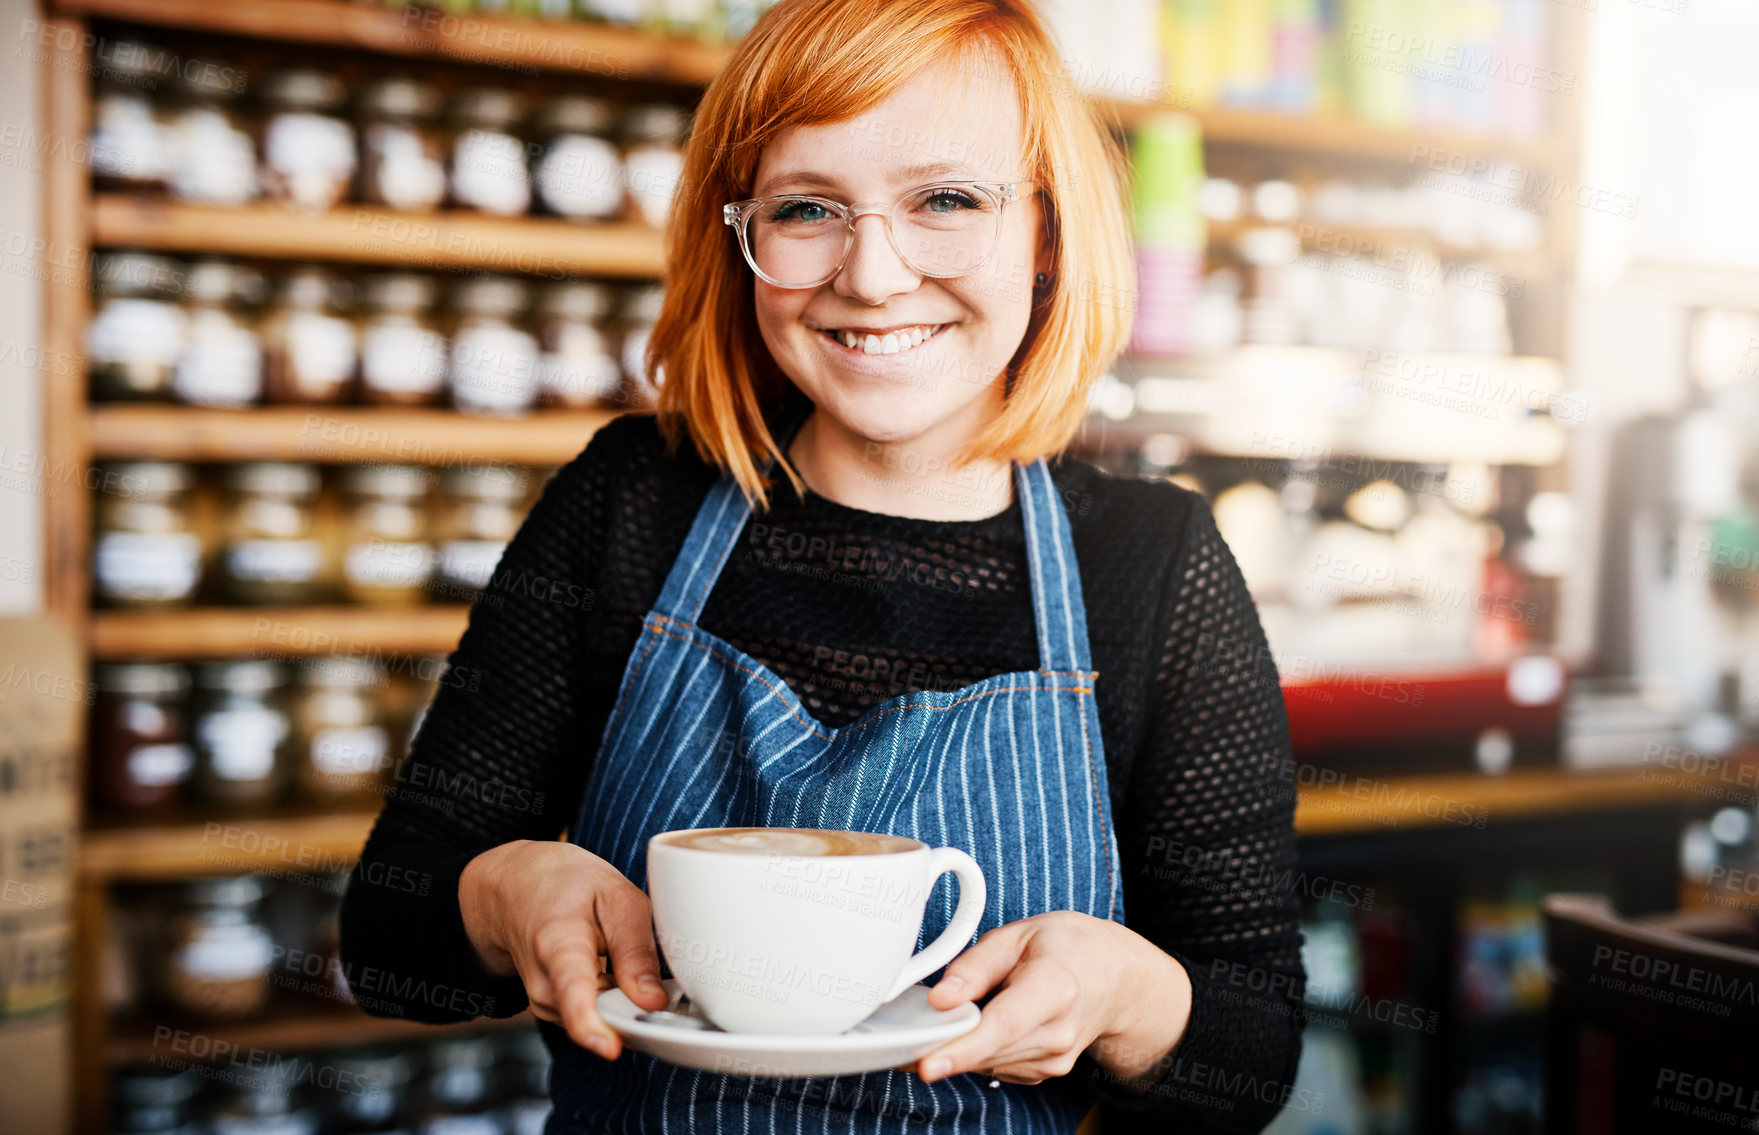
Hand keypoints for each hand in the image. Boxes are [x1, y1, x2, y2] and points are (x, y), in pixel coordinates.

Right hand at [459, 840, 668, 1060]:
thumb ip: (635, 948)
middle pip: (598, 1014)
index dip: (589, 1022)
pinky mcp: (554, 1013)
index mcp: (558, 942)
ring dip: (626, 1001)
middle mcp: (544, 982)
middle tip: (657, 976)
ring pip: (602, 1019)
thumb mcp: (615, 895)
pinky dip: (614, 1002)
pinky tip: (612, 972)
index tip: (609, 1048)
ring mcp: (545, 1002)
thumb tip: (653, 1000)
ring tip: (623, 958)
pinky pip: (597, 1018)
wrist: (517, 890)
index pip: (571, 989)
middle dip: (636, 1007)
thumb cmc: (568, 887)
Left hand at [905, 912, 1190, 1086]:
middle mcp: (1058, 1032)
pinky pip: (995, 1067)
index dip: (963, 1047)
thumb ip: (975, 965)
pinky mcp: (1045, 1072)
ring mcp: (1055, 1059)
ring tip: (942, 1021)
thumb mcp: (1018, 935)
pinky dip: (977, 1050)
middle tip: (899, 1041)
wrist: (1115, 978)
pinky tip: (979, 1026)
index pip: (1003, 1025)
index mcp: (1055, 988)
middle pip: (988, 1050)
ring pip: (986, 1063)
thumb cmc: (1065, 947)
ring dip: (957, 1048)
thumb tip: (940, 999)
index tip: (927, 1063)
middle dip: (941, 1048)